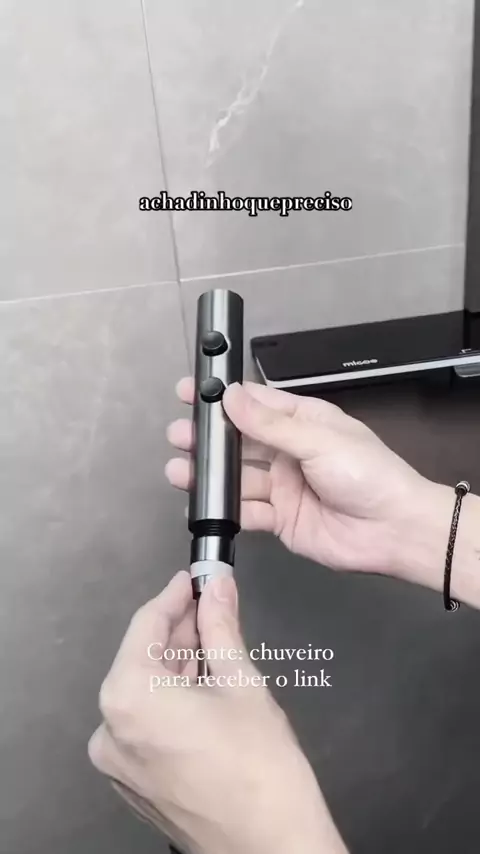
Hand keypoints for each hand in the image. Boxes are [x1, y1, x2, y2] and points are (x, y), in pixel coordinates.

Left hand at [88, 572, 346, 853]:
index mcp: (128, 696)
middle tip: (214, 605)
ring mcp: (117, 761)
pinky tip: (205, 684)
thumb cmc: (260, 763)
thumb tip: (218, 586)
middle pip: (143, 659)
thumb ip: (221, 625)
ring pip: (146, 692)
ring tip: (216, 641)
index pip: (147, 624)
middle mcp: (109, 729)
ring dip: (179, 664)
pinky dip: (172, 700)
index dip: (175, 595)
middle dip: (180, 630)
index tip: (196, 578)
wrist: (272, 847)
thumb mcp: (241, 681)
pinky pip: (147, 724)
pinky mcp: (134, 783)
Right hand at [166, 379, 437, 576]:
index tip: (189, 392)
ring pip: (238, 478)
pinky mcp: (281, 520)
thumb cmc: (367, 474)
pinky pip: (247, 512)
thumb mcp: (318, 440)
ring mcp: (284, 487)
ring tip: (179, 470)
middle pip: (240, 442)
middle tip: (178, 436)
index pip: (255, 403)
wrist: (394, 530)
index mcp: (303, 422)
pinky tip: (202, 504)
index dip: (223, 397)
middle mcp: (289, 452)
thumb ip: (270, 425)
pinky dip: (225, 509)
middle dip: (208, 439)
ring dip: (210, 475)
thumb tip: (231, 396)